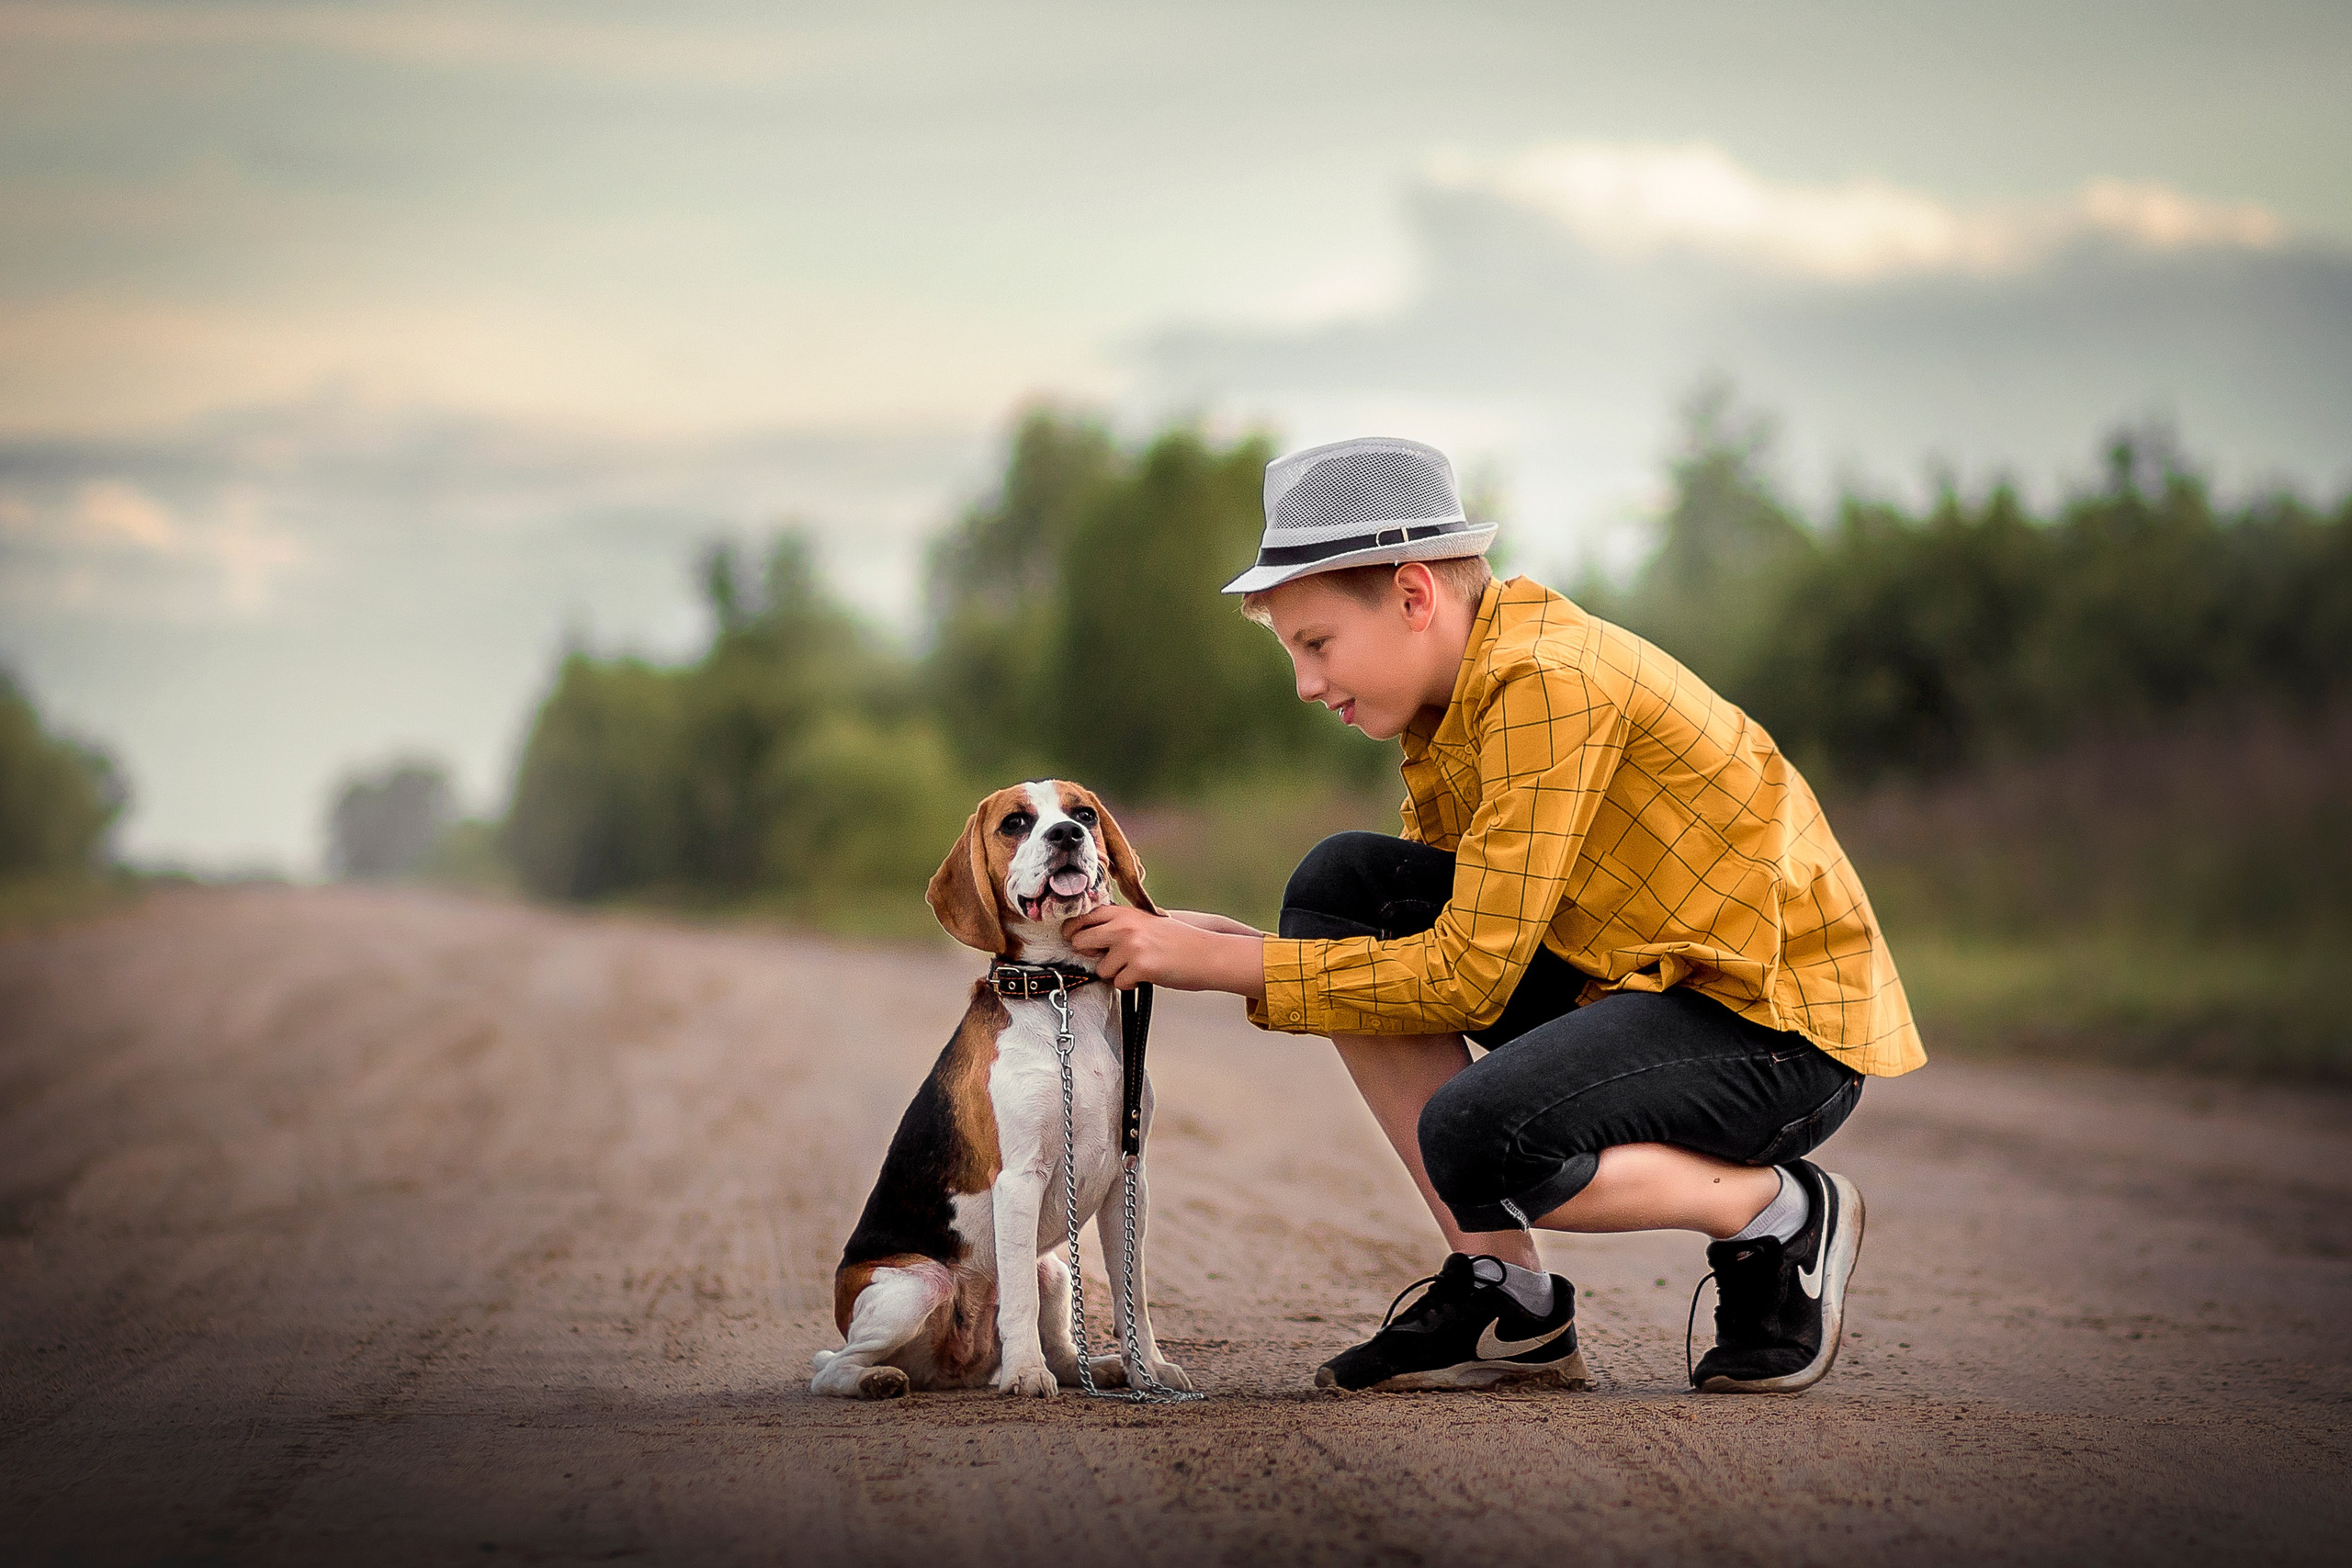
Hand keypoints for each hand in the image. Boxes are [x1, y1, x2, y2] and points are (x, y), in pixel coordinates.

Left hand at [1064, 905, 1265, 998]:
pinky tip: (1146, 976)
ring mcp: (1130, 946)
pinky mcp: (1139, 967)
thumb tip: (1087, 939)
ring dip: (1115, 973)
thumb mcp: (1147, 923)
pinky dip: (1131, 984)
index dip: (1074, 931)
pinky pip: (1119, 983)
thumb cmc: (1179, 941)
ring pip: (1100, 969)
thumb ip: (1120, 926)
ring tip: (1138, 967)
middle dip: (1088, 954)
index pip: (1084, 917)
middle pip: (1080, 941)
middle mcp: (1124, 926)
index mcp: (1125, 913)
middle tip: (1105, 958)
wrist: (1207, 954)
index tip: (1074, 939)